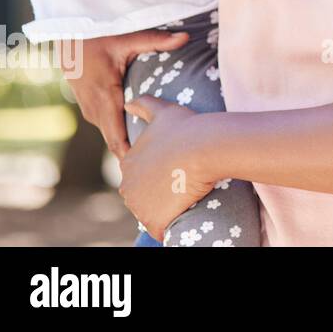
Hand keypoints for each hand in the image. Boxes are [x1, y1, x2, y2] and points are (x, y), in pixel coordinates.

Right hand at [59, 28, 189, 161]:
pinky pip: (106, 125)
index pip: (116, 136)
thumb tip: (185, 37)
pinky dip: (118, 134)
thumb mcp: (129, 38)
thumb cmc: (100, 38)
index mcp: (105, 98)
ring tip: (148, 162)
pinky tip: (135, 142)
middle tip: (154, 173)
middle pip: (115, 140)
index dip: (129, 156)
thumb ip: (157, 40)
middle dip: (132, 155)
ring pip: (110, 133)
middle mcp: (95, 108)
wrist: (69, 36)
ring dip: (125, 146)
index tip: (144, 172)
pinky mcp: (90, 105)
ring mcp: (90, 108)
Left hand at [119, 96, 219, 241]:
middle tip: (183, 184)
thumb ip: (143, 105)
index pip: (141, 176)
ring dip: (165, 209)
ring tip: (186, 197)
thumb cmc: (187, 128)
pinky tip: (183, 213)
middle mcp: (127, 186)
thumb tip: (127, 102)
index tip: (177, 170)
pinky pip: (159, 229)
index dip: (161, 175)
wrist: (205, 147)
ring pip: (151, 213)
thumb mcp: (164, 111)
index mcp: (128, 163)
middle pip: (144, 196)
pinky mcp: (153, 220)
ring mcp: (138, 205)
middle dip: (160, 194)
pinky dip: (169, 225)